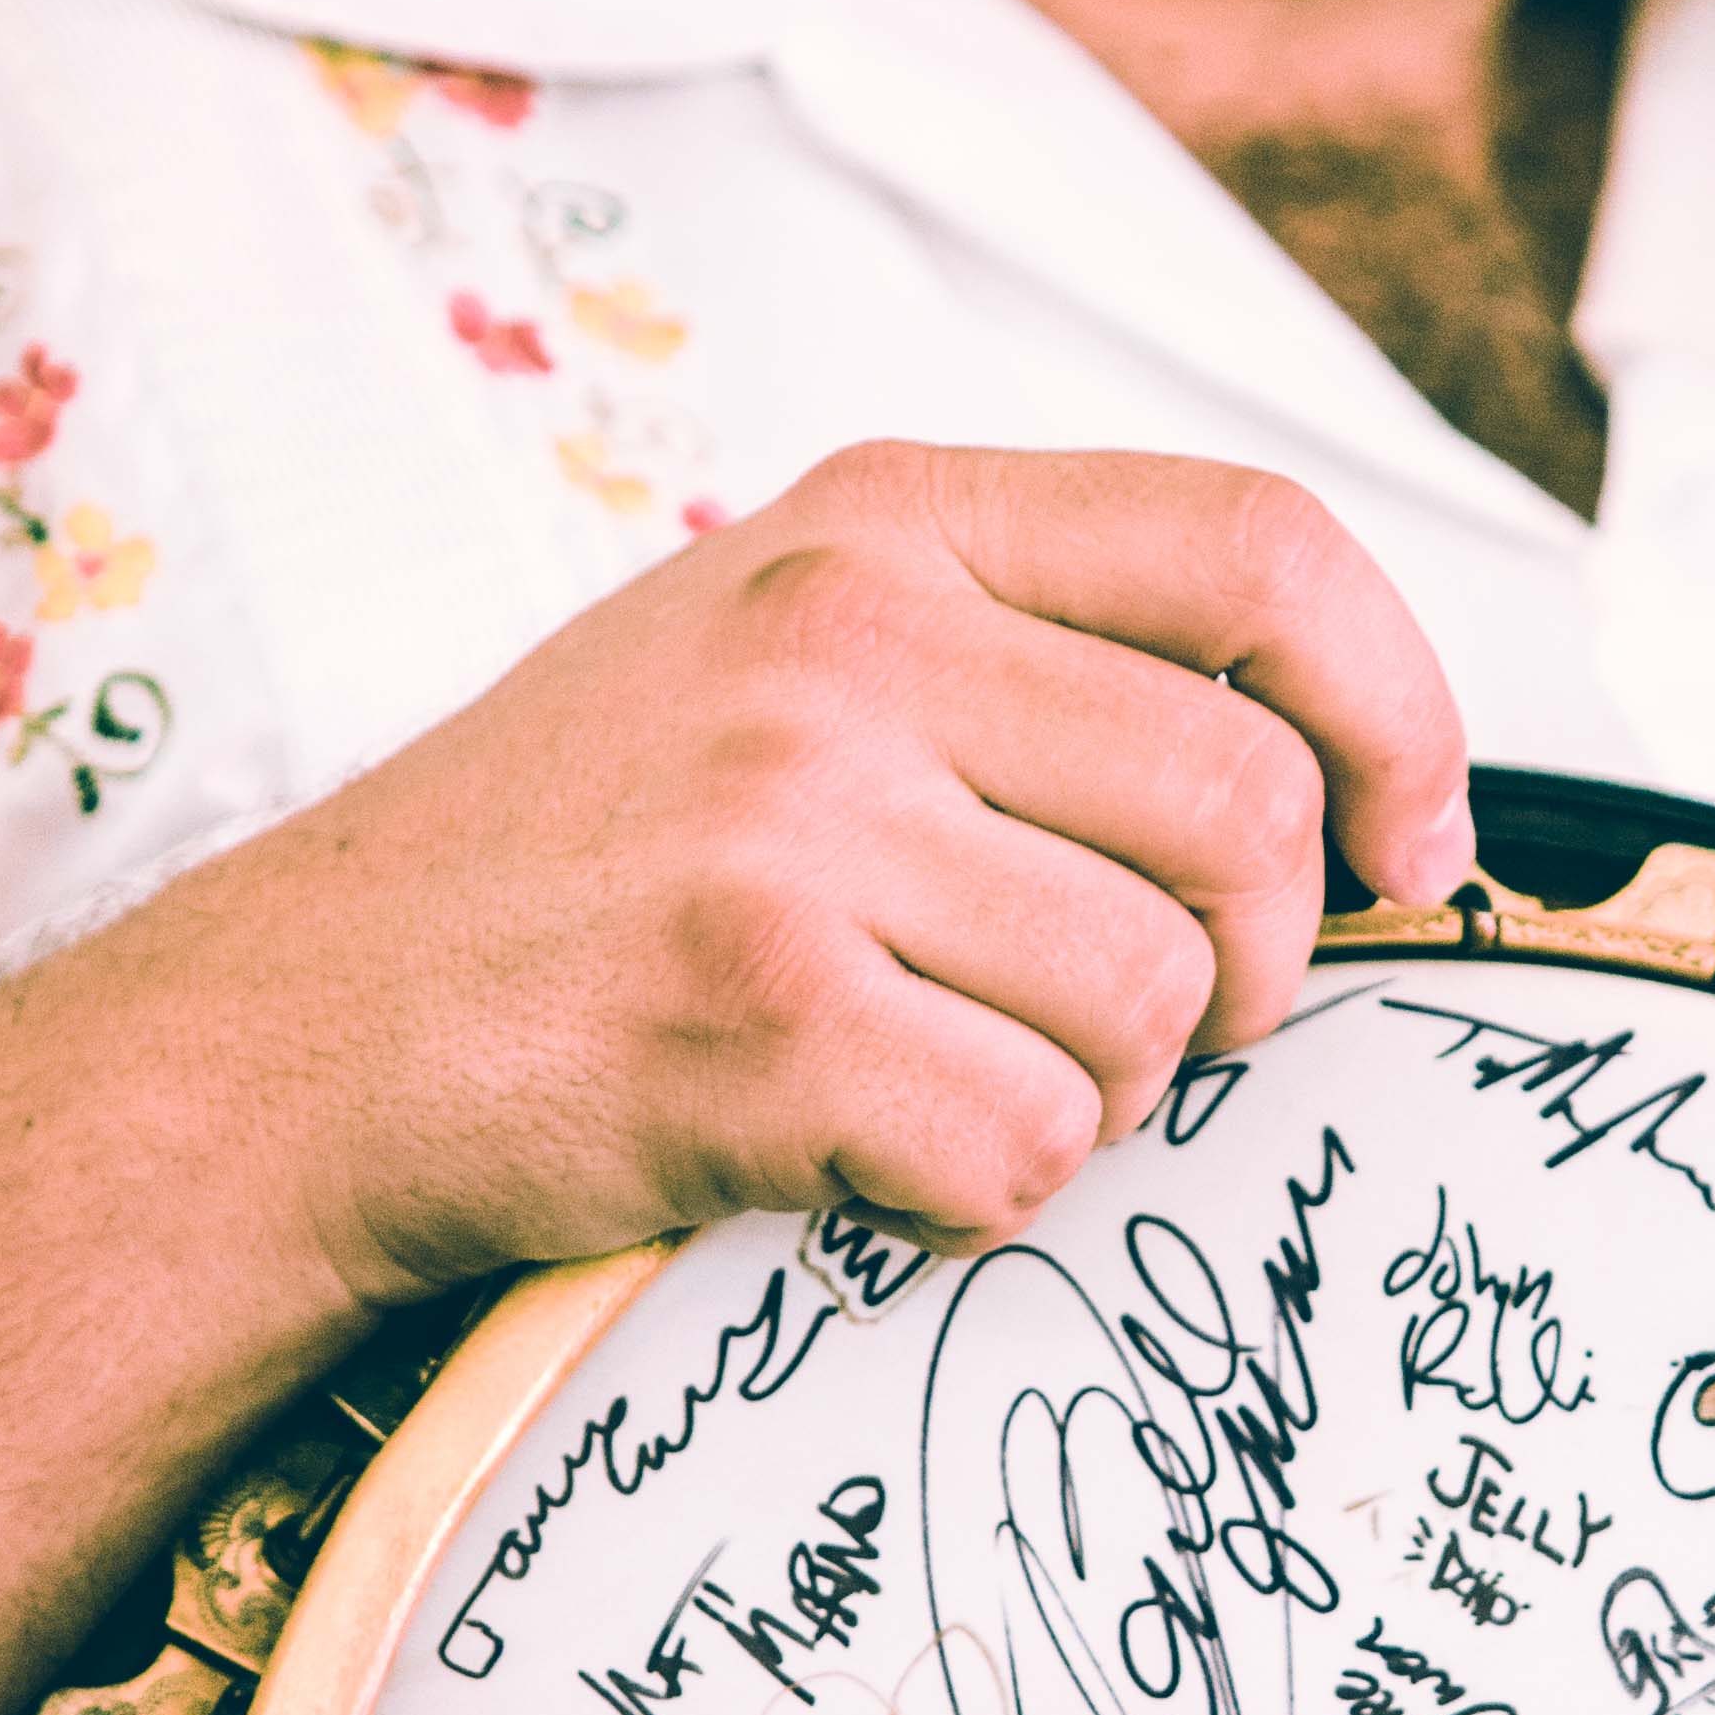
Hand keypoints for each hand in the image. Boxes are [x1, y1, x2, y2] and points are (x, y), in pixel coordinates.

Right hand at [258, 444, 1472, 1290]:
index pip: (1263, 550)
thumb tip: (1335, 765)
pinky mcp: (759, 1018)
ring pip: (1154, 1001)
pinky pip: (1034, 1144)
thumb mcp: (786, 649)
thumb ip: (1029, 653)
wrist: (307, 1033)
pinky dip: (987, 1191)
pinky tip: (869, 1151)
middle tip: (1146, 1025)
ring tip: (952, 1074)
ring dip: (1101, 1093)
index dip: (1398, 710)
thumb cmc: (584, 860)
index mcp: (883, 523)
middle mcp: (846, 642)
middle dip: (1245, 971)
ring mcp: (794, 827)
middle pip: (1247, 817)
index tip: (1407, 844)